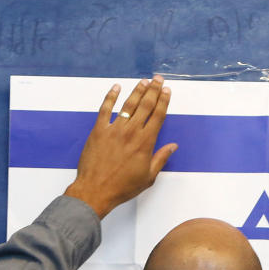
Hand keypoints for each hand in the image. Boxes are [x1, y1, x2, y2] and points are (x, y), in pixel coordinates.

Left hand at [64, 76, 175, 217]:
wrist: (96, 190)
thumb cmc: (122, 187)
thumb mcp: (148, 177)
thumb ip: (161, 159)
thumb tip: (173, 146)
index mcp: (145, 143)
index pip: (158, 116)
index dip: (164, 101)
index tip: (167, 91)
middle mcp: (131, 132)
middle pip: (145, 106)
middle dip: (153, 90)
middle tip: (158, 79)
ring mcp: (114, 129)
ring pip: (128, 105)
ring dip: (137, 91)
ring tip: (144, 81)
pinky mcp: (98, 130)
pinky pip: (105, 109)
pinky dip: (110, 97)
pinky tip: (116, 87)